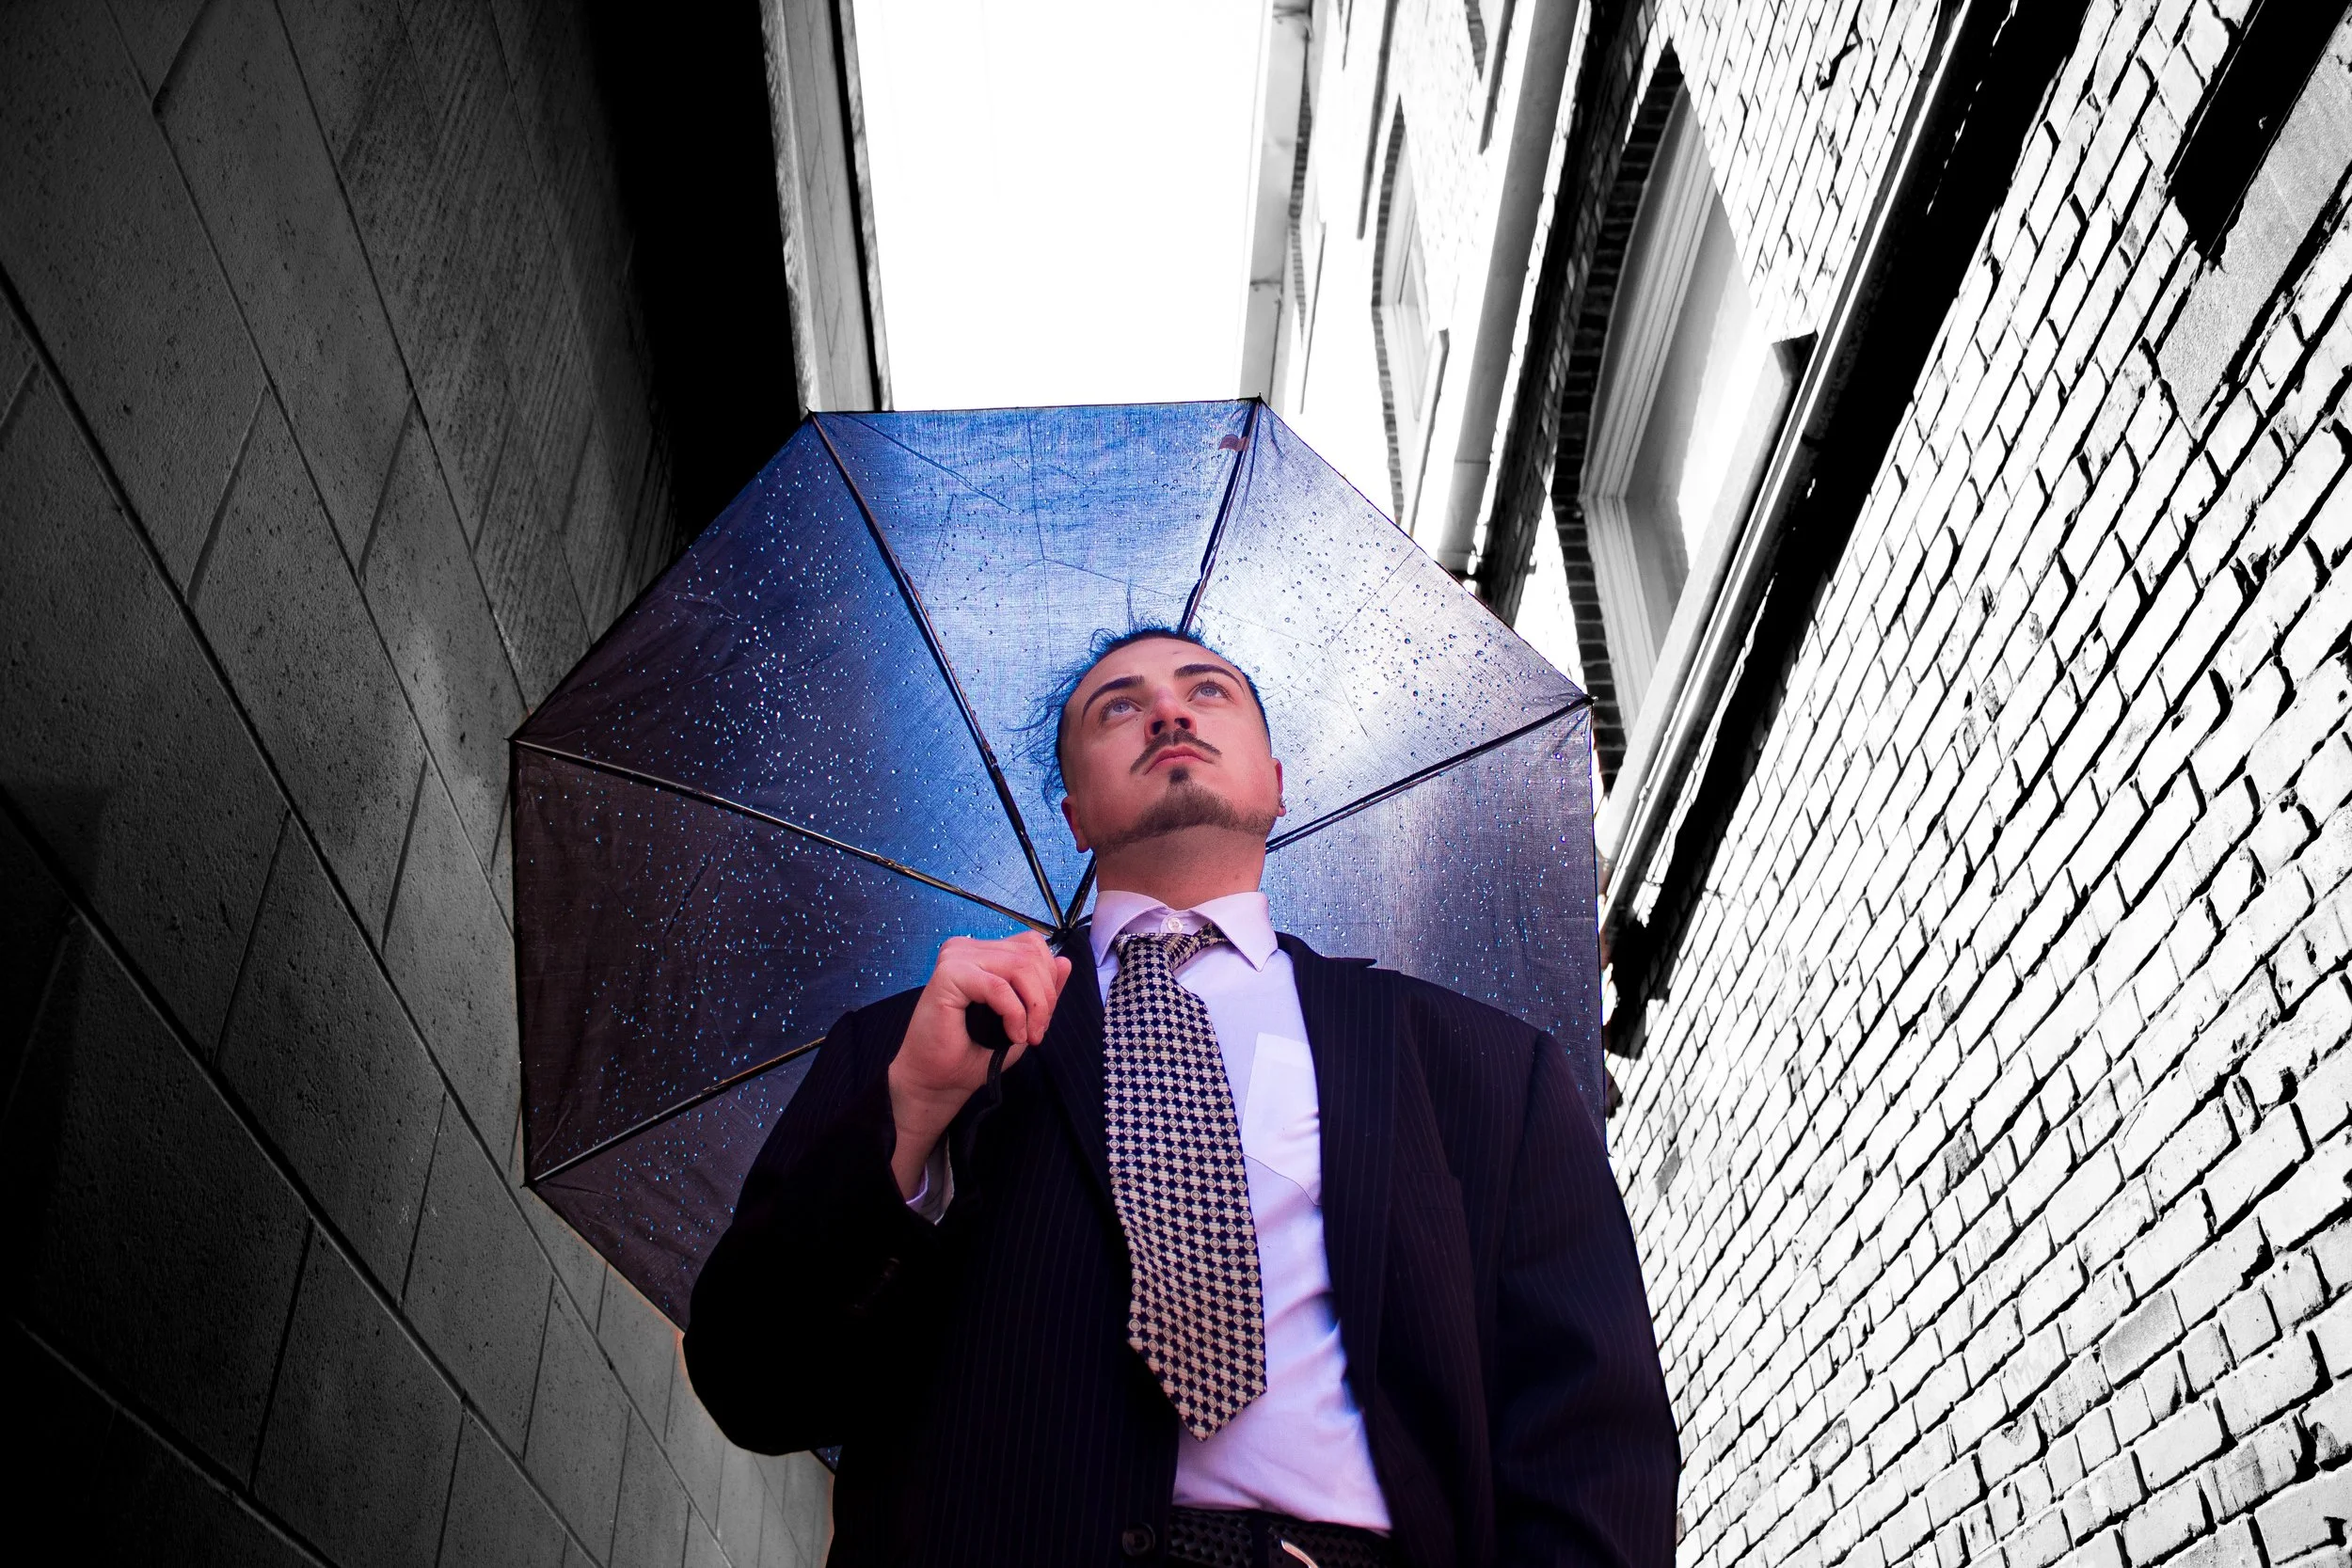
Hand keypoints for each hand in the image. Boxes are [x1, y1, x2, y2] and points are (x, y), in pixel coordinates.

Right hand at [886, 932, 1070, 1196]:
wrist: (938, 1081)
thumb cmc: (973, 1052)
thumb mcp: (1021, 1017)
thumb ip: (1041, 990)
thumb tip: (1066, 961)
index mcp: (982, 952)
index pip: (1032, 945)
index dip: (1049, 980)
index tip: (1043, 1019)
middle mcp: (966, 948)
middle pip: (1030, 954)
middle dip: (1045, 997)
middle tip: (1037, 1032)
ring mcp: (955, 957)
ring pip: (1020, 966)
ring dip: (1034, 1006)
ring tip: (1028, 1036)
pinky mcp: (948, 974)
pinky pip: (999, 986)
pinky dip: (1014, 1014)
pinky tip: (1013, 1035)